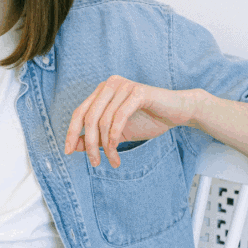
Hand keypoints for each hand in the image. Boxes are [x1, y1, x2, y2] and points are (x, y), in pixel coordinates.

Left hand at [64, 76, 199, 167]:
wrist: (178, 112)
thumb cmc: (147, 120)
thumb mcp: (116, 133)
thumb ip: (94, 137)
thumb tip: (74, 146)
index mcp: (101, 91)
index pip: (79, 113)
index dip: (72, 133)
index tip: (68, 152)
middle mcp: (109, 85)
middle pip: (89, 118)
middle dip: (89, 144)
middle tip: (95, 163)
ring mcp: (123, 86)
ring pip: (103, 121)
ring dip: (106, 146)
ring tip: (113, 160)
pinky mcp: (137, 92)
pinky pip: (119, 118)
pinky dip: (115, 137)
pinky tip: (117, 150)